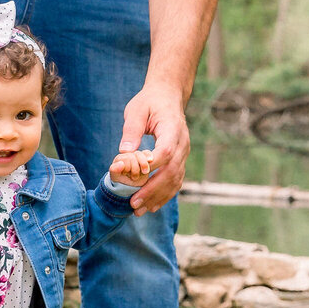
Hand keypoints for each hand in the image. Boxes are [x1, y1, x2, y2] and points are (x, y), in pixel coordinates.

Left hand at [117, 82, 189, 213]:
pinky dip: (165, 194)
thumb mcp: (136, 110)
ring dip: (158, 197)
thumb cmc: (149, 102)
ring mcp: (184, 153)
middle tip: (134, 204)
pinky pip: (176, 180)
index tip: (135, 178)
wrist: (168, 97)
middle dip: (153, 189)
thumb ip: (131, 130)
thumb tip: (124, 152)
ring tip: (140, 210)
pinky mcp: (180, 160)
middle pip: (172, 170)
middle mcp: (183, 143)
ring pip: (176, 179)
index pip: (166, 151)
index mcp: (173, 128)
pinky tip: (152, 205)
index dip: (152, 167)